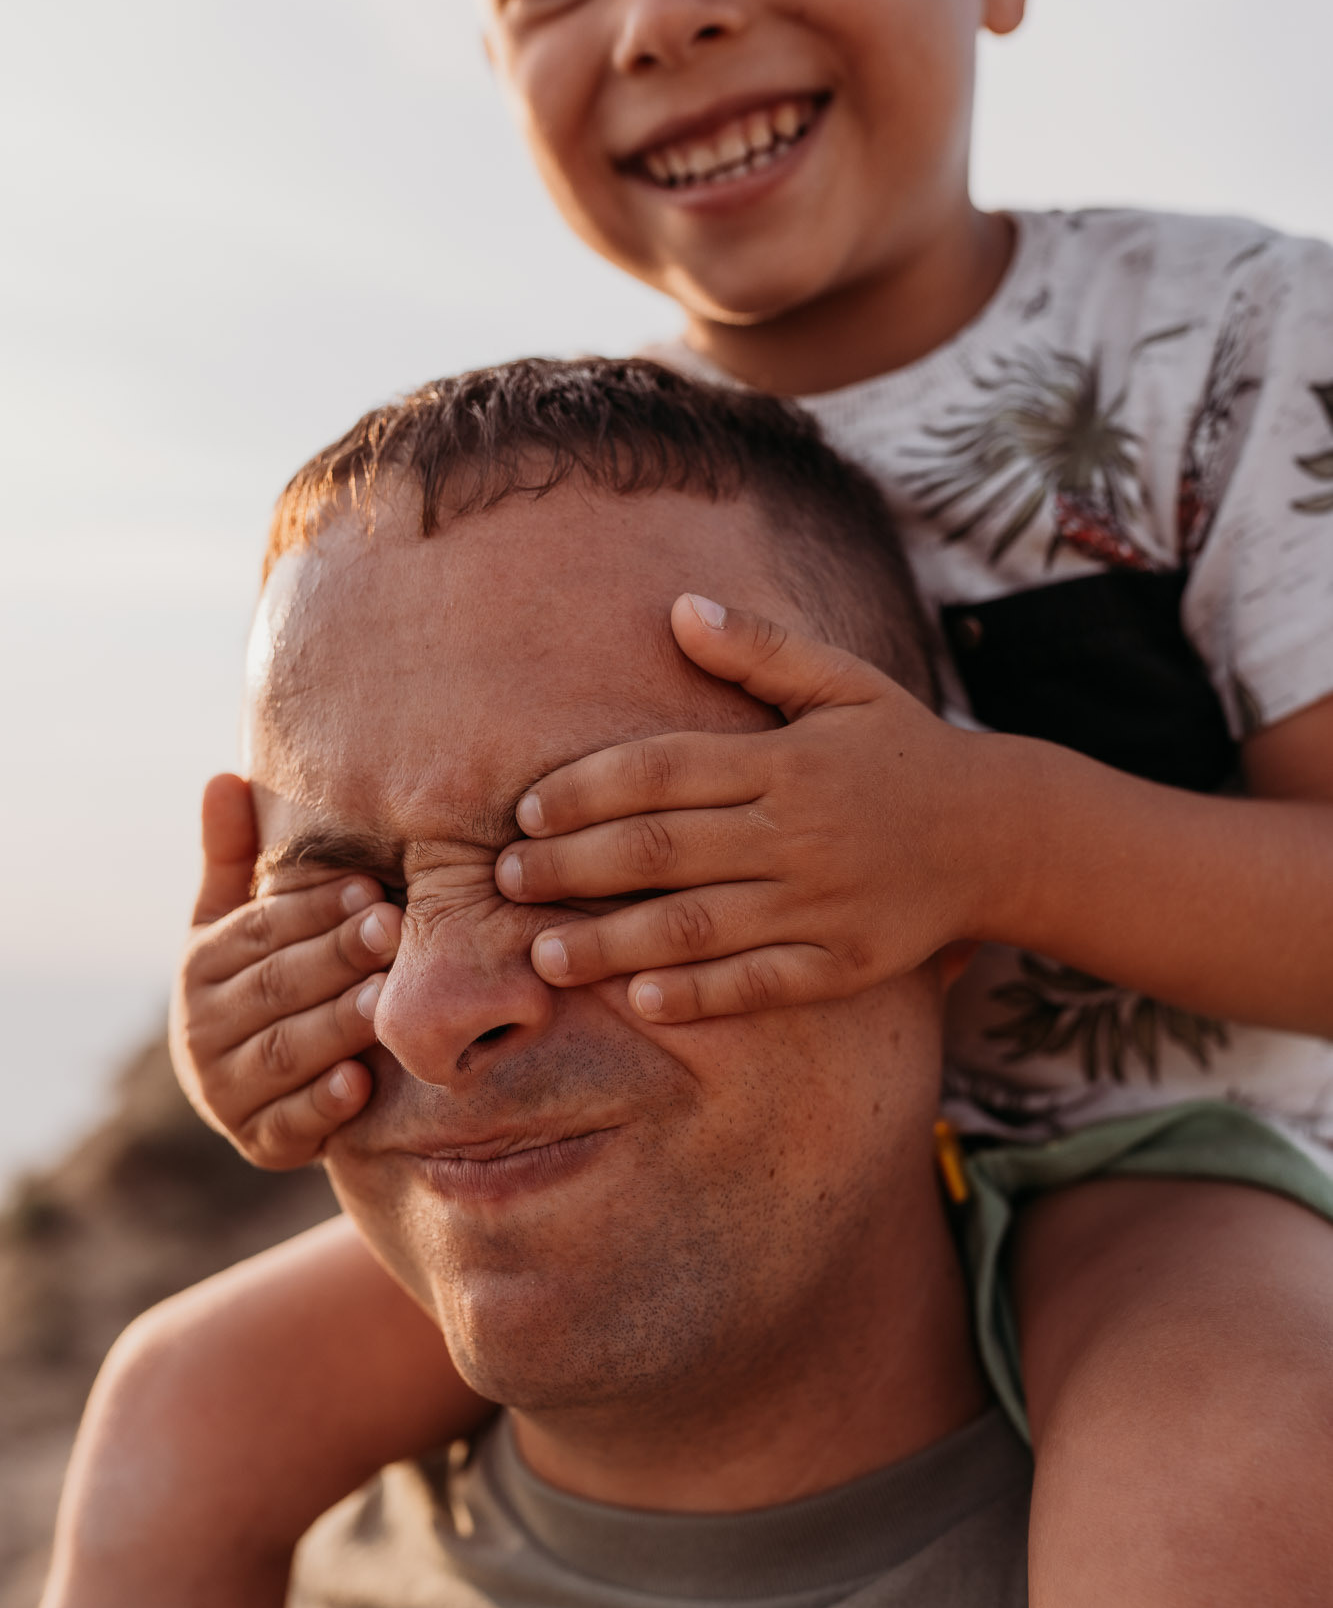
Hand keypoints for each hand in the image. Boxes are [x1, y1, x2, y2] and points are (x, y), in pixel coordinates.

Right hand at [168, 774, 402, 1167]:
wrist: (264, 1089)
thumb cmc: (268, 981)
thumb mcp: (241, 922)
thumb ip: (234, 858)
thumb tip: (223, 777)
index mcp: (200, 967)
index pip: (258, 931)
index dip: (312, 910)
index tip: (369, 886)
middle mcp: (201, 1031)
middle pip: (276, 987)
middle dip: (336, 958)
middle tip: (394, 930)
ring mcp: (226, 1093)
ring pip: (285, 1052)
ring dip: (336, 1025)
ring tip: (386, 1002)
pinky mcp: (259, 1144)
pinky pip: (289, 1126)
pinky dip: (322, 1106)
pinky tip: (360, 1084)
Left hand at [495, 593, 990, 1021]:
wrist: (1000, 835)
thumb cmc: (903, 751)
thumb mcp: (844, 682)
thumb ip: (760, 649)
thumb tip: (676, 607)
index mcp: (785, 760)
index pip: (663, 771)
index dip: (586, 789)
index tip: (526, 811)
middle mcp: (797, 832)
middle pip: (662, 850)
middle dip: (573, 867)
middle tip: (505, 882)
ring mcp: (820, 903)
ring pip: (697, 925)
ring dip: (613, 943)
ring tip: (544, 956)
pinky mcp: (844, 963)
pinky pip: (761, 983)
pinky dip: (700, 994)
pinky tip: (641, 1000)